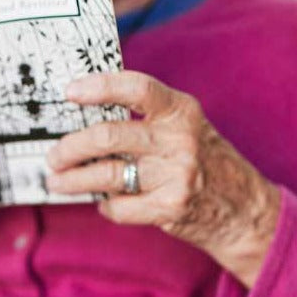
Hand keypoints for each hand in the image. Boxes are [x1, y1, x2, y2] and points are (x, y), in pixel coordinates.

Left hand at [45, 72, 280, 288]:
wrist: (243, 209)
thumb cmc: (204, 163)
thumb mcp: (186, 129)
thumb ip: (147, 119)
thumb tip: (85, 118)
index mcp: (181, 111)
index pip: (136, 88)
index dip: (99, 87)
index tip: (69, 92)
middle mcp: (180, 139)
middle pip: (109, 136)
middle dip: (70, 147)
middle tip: (53, 156)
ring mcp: (176, 175)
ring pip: (106, 176)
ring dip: (73, 180)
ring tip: (56, 182)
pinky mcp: (170, 207)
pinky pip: (119, 207)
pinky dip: (106, 206)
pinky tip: (106, 203)